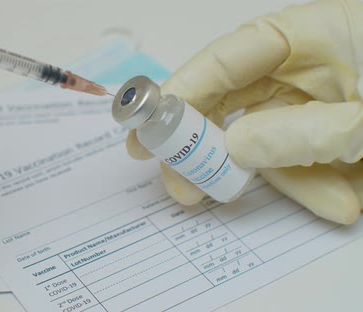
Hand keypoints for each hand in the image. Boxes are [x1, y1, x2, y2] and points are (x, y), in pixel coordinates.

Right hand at [128, 0, 362, 223]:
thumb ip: (299, 131)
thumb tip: (232, 147)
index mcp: (308, 37)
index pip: (227, 57)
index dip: (183, 89)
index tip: (149, 126)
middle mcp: (302, 68)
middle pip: (230, 100)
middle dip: (206, 145)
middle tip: (180, 182)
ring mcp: (315, 104)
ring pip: (267, 142)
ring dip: (283, 179)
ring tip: (331, 203)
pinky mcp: (328, 138)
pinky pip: (301, 163)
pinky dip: (314, 188)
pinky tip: (343, 202)